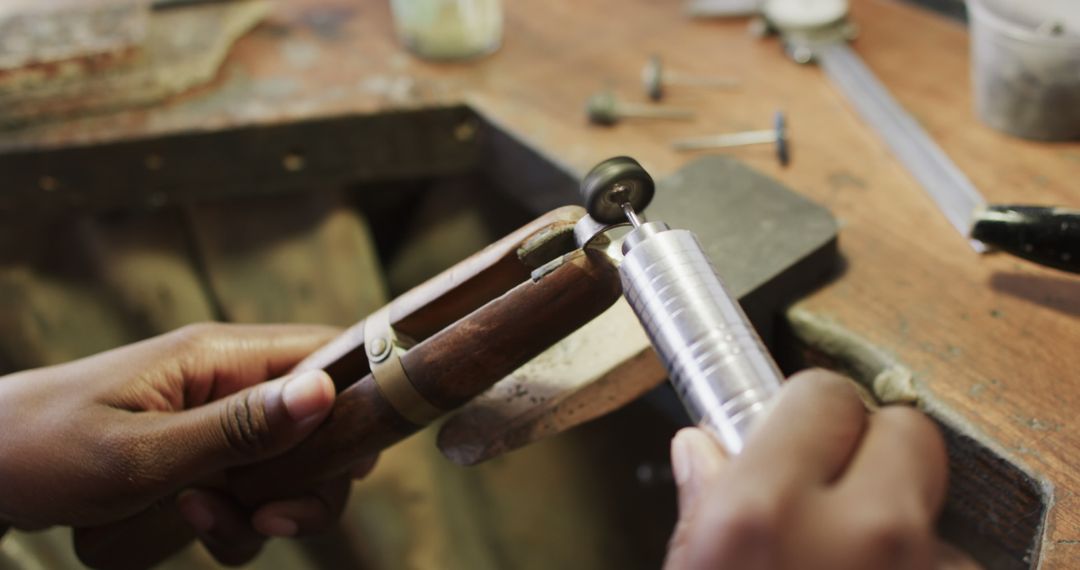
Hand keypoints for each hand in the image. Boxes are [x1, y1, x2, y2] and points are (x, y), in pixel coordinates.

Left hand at [0, 323, 373, 565]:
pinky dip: (234, 522)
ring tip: (207, 526)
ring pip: (288, 466)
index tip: (356, 462)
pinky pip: (247, 490)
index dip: (360, 400)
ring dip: (268, 510)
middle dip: (314, 481)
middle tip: (276, 521)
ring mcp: (214, 419)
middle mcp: (227, 380)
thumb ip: (236, 428)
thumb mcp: (139, 452)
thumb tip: (325, 393)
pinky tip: (190, 527)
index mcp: (219, 355)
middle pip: (320, 422)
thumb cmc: (40, 451)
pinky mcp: (198, 455)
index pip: (329, 352)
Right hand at [665, 369, 953, 569]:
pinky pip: (952, 554)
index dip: (808, 413)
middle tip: (835, 489)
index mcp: (764, 512)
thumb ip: (703, 507)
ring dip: (899, 515)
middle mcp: (856, 533)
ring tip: (854, 555)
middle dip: (873, 449)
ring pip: (932, 499)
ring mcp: (921, 566)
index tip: (798, 430)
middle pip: (905, 429)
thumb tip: (703, 452)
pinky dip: (921, 562)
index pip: (822, 393)